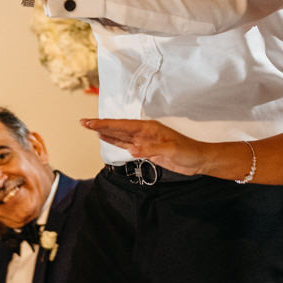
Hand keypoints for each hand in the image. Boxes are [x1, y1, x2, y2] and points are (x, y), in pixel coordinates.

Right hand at [80, 118, 205, 174]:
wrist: (199, 160)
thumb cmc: (189, 152)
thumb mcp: (173, 150)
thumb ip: (153, 148)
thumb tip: (133, 149)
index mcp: (149, 129)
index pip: (122, 125)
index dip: (105, 124)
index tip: (90, 122)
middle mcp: (144, 133)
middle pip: (118, 128)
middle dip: (101, 125)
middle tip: (83, 122)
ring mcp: (145, 141)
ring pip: (121, 136)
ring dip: (106, 132)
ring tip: (91, 129)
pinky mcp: (147, 150)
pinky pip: (127, 145)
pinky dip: (116, 142)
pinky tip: (107, 139)